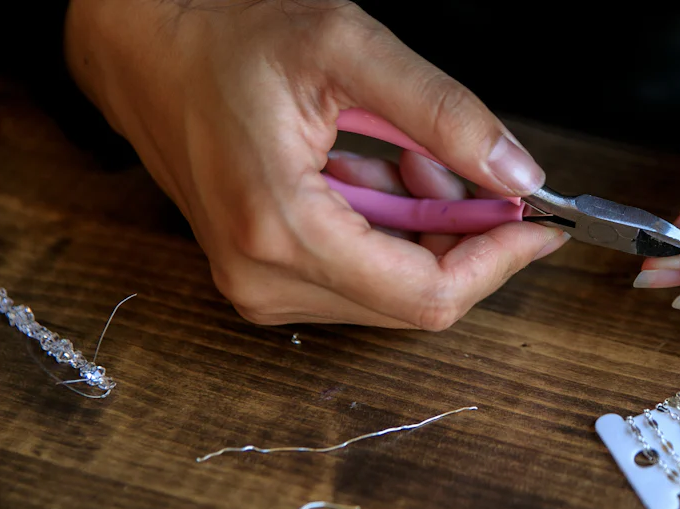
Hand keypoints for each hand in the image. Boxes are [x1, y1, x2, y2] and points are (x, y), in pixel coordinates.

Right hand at [64, 0, 565, 329]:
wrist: (142, 48)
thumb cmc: (224, 39)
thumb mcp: (348, 49)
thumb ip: (444, 113)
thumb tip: (518, 175)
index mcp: (282, 231)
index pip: (428, 295)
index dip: (498, 263)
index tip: (537, 226)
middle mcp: (266, 279)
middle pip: (416, 299)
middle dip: (460, 235)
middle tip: (455, 161)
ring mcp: (261, 286)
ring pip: (394, 292)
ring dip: (426, 231)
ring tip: (405, 154)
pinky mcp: (264, 279)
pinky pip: (362, 279)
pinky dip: (393, 234)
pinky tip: (376, 175)